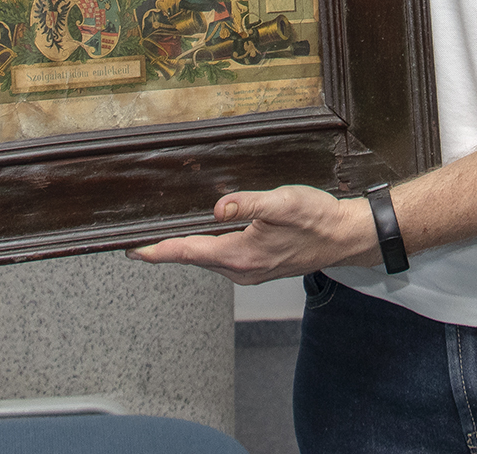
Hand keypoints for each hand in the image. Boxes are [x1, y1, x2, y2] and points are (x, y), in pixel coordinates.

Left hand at [127, 185, 378, 283]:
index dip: (157, 251)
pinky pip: (222, 259)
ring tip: (163, 238)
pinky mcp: (257, 267)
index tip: (132, 251)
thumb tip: (217, 207)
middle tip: (138, 241)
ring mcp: (249, 272)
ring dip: (186, 249)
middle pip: (193, 258)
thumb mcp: (282, 203)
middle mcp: (241, 270)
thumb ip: (246, 204)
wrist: (344, 237)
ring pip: (207, 259)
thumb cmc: (317, 219)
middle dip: (166, 250)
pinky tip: (203, 237)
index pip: (188, 253)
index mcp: (241, 256)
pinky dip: (206, 249)